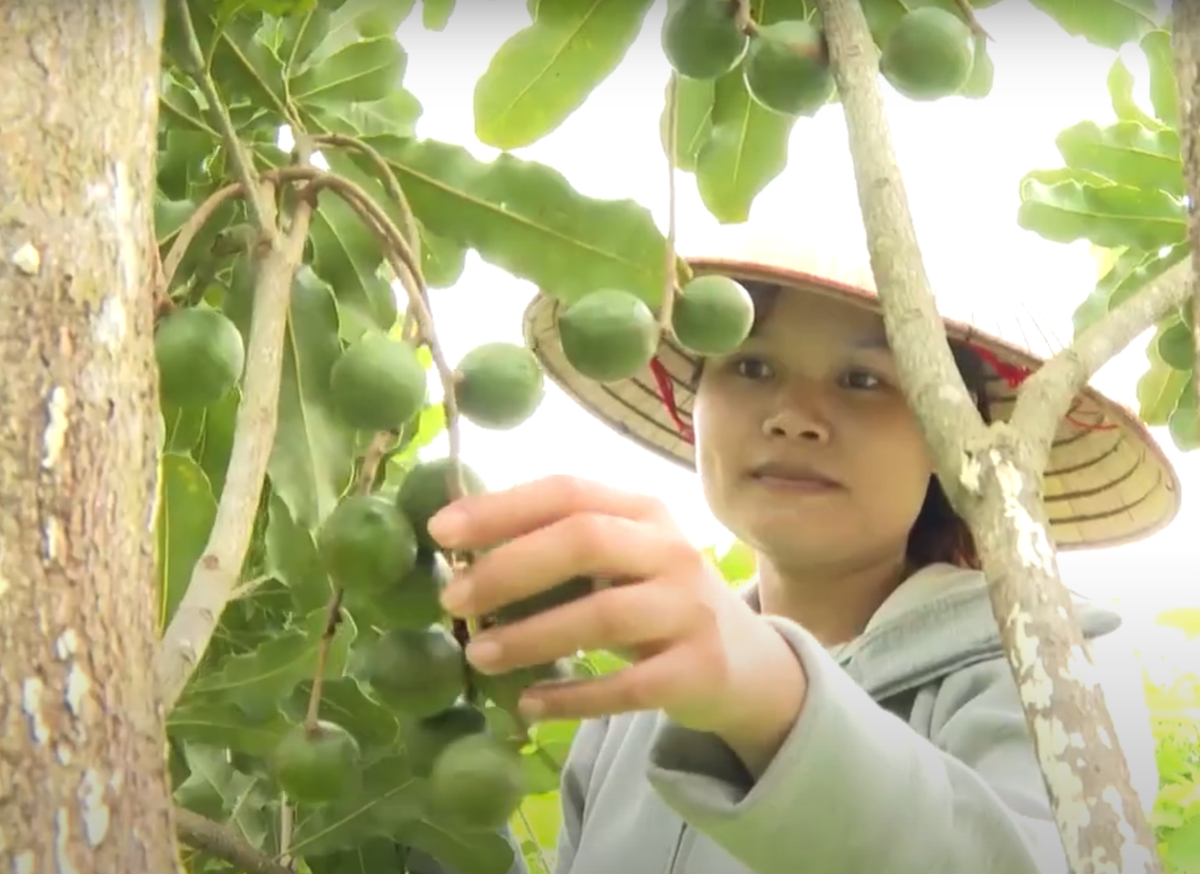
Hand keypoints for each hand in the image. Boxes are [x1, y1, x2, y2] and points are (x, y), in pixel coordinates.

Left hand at [428, 475, 807, 768]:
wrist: (748, 664)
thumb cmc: (659, 600)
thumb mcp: (625, 558)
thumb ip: (561, 545)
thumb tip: (461, 549)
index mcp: (644, 511)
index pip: (568, 492)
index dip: (502, 508)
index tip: (441, 532)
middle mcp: (672, 551)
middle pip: (584, 541)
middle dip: (509, 569)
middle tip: (453, 600)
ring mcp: (690, 610)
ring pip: (603, 616)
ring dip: (531, 636)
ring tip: (478, 656)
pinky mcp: (698, 670)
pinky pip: (627, 686)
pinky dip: (572, 697)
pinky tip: (529, 704)